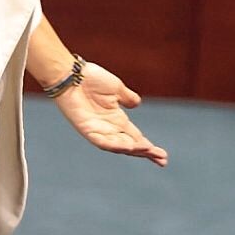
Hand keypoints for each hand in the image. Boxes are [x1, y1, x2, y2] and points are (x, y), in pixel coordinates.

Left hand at [52, 64, 167, 166]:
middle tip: (162, 160)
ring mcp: (97, 130)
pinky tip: (128, 147)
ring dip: (133, 149)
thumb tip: (137, 104)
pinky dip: (115, 144)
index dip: (148, 146)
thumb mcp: (116, 88)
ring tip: (148, 151)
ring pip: (118, 145)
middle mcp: (108, 127)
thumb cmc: (91, 78)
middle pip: (130, 145)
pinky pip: (102, 141)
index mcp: (116, 118)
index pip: (135, 136)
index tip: (162, 155)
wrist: (71, 73)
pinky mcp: (86, 128)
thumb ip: (127, 97)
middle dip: (145, 152)